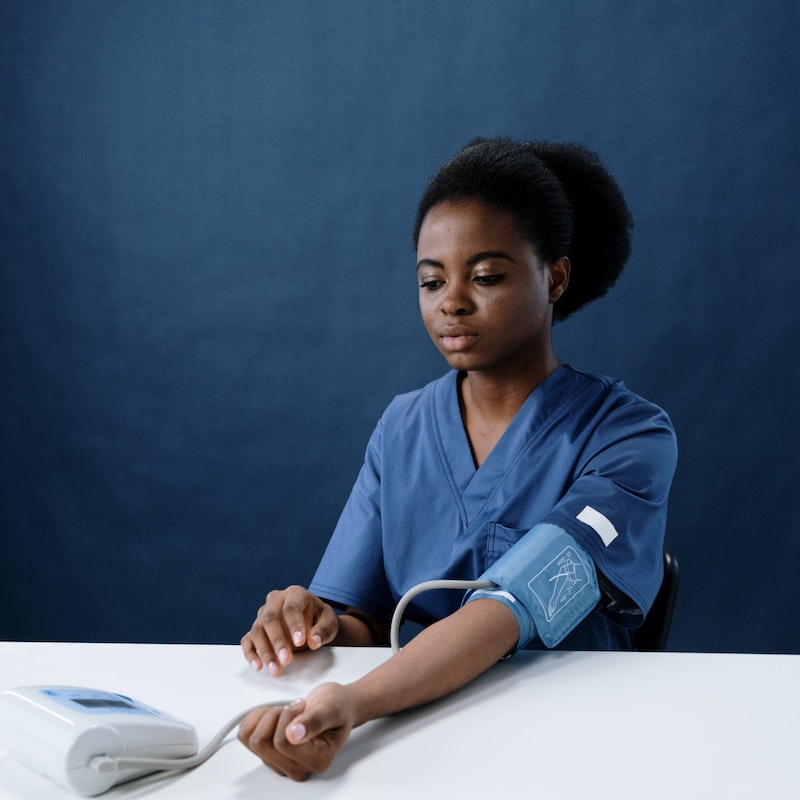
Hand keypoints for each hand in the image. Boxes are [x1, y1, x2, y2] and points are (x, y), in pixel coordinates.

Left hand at [238, 682, 355, 780]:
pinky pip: (245, 736)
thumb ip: (315, 721)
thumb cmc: (336, 707)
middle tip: (295, 708)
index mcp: (316, 761)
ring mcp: (280, 764)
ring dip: (266, 716)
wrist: (335, 707)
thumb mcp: (331, 707)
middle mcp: (296, 769)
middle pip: (261, 743)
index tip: (302, 707)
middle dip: (275, 715)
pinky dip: (256, 717)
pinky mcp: (269, 755)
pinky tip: (276, 714)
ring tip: (287, 712)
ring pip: (251, 739)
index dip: (287, 716)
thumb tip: (294, 734)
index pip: (282, 743)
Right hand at [241, 585, 338, 675]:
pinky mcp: (255, 629)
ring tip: (275, 669)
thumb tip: (314, 641)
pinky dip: (250, 653)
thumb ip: (323, 630)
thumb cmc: (319, 620)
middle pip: (270, 618)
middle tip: (287, 660)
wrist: (312, 622)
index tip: (300, 642)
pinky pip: (247, 640)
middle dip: (278, 641)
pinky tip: (258, 666)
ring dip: (265, 651)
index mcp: (295, 594)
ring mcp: (262, 614)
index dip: (294, 625)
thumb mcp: (329, 622)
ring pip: (257, 630)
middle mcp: (275, 601)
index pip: (291, 607)